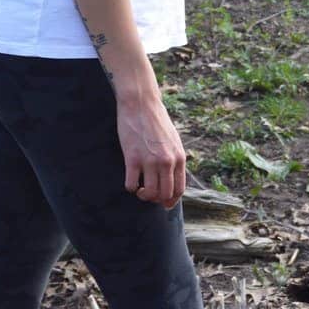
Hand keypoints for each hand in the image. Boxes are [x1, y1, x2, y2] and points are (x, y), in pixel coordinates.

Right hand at [116, 92, 186, 208]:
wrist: (141, 104)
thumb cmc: (157, 122)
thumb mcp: (174, 141)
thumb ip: (174, 159)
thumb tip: (171, 178)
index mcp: (179, 158)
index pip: (179, 189)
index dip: (171, 201)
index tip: (164, 203)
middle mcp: (167, 162)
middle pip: (164, 194)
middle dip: (156, 199)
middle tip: (148, 194)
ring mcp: (150, 160)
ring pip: (148, 193)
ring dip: (143, 195)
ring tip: (139, 189)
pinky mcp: (132, 158)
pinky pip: (131, 184)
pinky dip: (130, 187)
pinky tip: (130, 180)